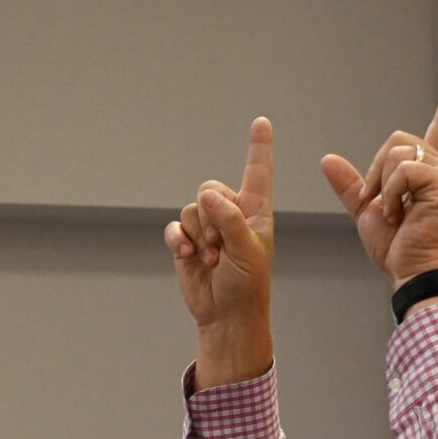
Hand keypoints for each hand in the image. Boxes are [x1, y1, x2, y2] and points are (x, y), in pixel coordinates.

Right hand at [166, 117, 274, 340]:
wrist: (225, 315)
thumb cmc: (247, 285)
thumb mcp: (247, 250)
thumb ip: (229, 219)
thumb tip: (206, 195)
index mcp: (255, 212)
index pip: (258, 172)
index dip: (259, 148)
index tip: (262, 122)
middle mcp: (231, 214)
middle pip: (211, 189)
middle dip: (211, 218)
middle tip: (221, 248)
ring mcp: (208, 228)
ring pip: (191, 210)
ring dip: (199, 236)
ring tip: (212, 259)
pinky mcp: (188, 242)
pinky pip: (175, 228)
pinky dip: (180, 242)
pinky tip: (190, 257)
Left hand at [321, 68, 437, 286]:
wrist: (411, 272)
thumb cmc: (397, 247)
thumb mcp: (367, 210)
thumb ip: (351, 184)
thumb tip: (327, 159)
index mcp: (428, 171)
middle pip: (397, 140)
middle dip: (377, 171)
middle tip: (381, 204)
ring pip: (397, 152)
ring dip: (383, 184)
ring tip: (393, 213)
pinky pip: (403, 169)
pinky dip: (391, 191)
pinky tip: (398, 214)